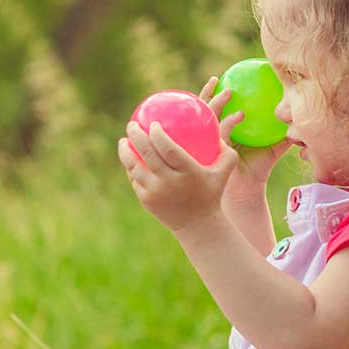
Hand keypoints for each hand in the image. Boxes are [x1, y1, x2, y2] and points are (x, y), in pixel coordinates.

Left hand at [120, 106, 241, 232]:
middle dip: (135, 135)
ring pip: (134, 167)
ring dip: (125, 151)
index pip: (167, 148)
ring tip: (124, 140)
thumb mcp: (224, 171)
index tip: (153, 123)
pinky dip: (131, 167)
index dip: (157, 134)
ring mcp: (155, 192)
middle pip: (146, 153)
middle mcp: (169, 182)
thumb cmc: (212, 192)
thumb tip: (215, 125)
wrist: (198, 225)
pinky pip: (134, 179)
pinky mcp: (146, 200)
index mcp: (188, 172)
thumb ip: (224, 148)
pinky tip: (129, 157)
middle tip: (132, 125)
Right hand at [197, 76, 291, 200]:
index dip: (212, 94)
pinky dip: (228, 122)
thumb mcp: (271, 149)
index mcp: (221, 132)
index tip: (218, 78)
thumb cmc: (257, 171)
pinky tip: (238, 115)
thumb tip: (298, 119)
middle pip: (204, 111)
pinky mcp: (214, 152)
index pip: (212, 110)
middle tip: (217, 80)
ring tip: (228, 93)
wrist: (247, 193)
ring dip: (216, 104)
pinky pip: (219, 133)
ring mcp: (211, 144)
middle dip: (208, 94)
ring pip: (208, 119)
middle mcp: (213, 136)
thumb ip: (281, 135)